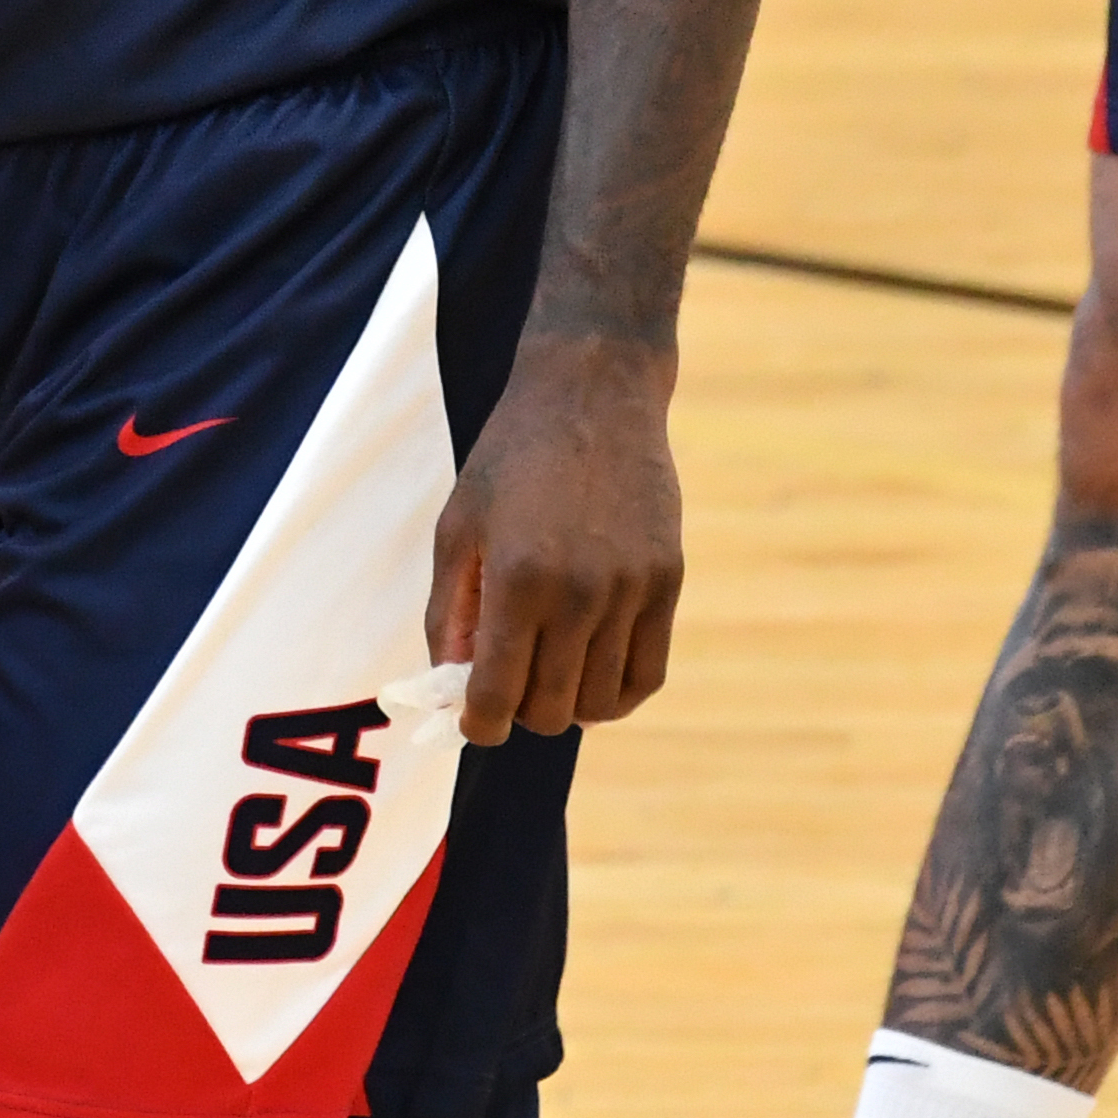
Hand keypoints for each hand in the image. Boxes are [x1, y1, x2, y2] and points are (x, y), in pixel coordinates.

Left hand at [426, 335, 684, 745]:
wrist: (593, 392)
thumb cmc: (512, 455)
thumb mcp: (459, 524)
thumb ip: (450, 610)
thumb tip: (453, 683)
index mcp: (516, 579)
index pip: (498, 695)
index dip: (479, 725)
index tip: (472, 723)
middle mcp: (578, 594)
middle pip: (551, 710)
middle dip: (519, 713)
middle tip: (507, 686)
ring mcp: (630, 591)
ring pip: (601, 703)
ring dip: (569, 704)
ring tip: (550, 674)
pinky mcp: (667, 583)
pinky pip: (647, 674)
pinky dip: (618, 693)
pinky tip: (593, 673)